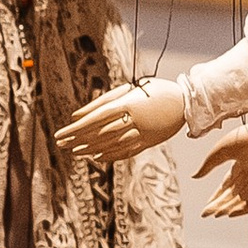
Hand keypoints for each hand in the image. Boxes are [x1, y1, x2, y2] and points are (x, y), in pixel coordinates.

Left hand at [61, 77, 187, 162]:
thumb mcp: (129, 89)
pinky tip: (97, 157)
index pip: (94, 119)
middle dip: (78, 139)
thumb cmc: (156, 90)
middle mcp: (133, 120)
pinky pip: (125, 151)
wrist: (187, 100)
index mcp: (127, 104)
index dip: (75, 129)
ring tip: (75, 151)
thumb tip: (77, 115)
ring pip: (110, 144)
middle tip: (61, 144)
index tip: (60, 134)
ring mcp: (142, 133)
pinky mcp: (149, 142)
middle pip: (99, 133)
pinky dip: (109, 155)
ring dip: (90, 149)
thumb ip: (103, 101)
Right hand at [194, 128, 247, 220]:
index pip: (227, 186)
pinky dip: (242, 208)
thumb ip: (208, 165)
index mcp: (241, 164)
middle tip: (206, 214)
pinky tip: (231, 213)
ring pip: (242, 199)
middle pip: (233, 195)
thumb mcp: (221, 151)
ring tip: (216, 214)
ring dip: (228, 208)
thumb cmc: (245, 136)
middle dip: (219, 205)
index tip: (207, 207)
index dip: (216, 197)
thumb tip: (194, 177)